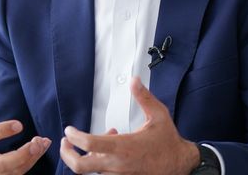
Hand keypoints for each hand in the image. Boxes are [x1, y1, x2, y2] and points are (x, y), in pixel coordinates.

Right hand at [0, 80, 50, 174]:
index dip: (1, 131)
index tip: (19, 124)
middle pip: (1, 165)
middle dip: (20, 155)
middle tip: (36, 142)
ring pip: (14, 171)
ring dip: (31, 158)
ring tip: (44, 142)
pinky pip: (19, 173)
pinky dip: (32, 162)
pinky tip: (41, 148)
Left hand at [60, 77, 199, 174]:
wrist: (181, 166)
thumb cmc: (169, 142)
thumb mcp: (159, 115)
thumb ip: (143, 97)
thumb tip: (134, 81)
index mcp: (123, 147)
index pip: (89, 144)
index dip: (74, 137)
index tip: (69, 130)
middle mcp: (117, 165)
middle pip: (80, 167)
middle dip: (67, 154)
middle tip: (65, 143)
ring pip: (90, 171)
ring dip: (86, 158)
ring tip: (92, 144)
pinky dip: (99, 164)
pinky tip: (108, 153)